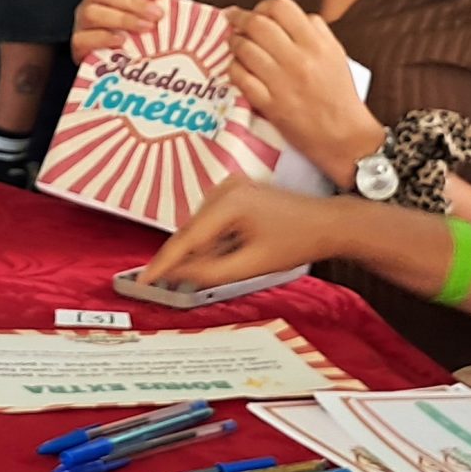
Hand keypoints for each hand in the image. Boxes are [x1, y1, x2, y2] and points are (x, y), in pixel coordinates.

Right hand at [72, 0, 168, 63]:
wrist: (110, 67)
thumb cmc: (134, 37)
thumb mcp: (146, 18)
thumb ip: (156, 9)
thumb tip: (182, 10)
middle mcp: (91, 1)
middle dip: (133, 0)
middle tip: (157, 14)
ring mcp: (81, 22)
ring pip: (92, 12)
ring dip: (122, 18)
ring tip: (146, 28)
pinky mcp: (77, 45)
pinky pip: (83, 38)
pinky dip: (103, 38)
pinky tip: (123, 42)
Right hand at [140, 179, 362, 291]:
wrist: (327, 223)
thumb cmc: (296, 242)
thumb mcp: (252, 264)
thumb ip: (211, 272)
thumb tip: (178, 275)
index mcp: (229, 202)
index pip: (186, 238)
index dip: (163, 263)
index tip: (143, 281)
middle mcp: (225, 188)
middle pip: (190, 231)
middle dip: (183, 258)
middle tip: (166, 284)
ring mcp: (230, 186)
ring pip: (199, 226)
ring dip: (199, 249)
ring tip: (211, 268)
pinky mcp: (236, 191)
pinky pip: (211, 219)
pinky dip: (211, 239)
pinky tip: (224, 252)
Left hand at [228, 0, 381, 186]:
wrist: (344, 135)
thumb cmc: (339, 95)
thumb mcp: (336, 54)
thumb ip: (316, 30)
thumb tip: (289, 15)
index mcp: (317, 44)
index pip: (282, 8)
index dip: (263, 6)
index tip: (257, 12)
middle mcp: (298, 60)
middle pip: (258, 24)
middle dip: (240, 18)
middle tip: (233, 19)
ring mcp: (282, 82)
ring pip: (245, 49)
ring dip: (234, 42)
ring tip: (234, 43)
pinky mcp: (269, 104)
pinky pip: (241, 78)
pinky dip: (234, 68)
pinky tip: (236, 66)